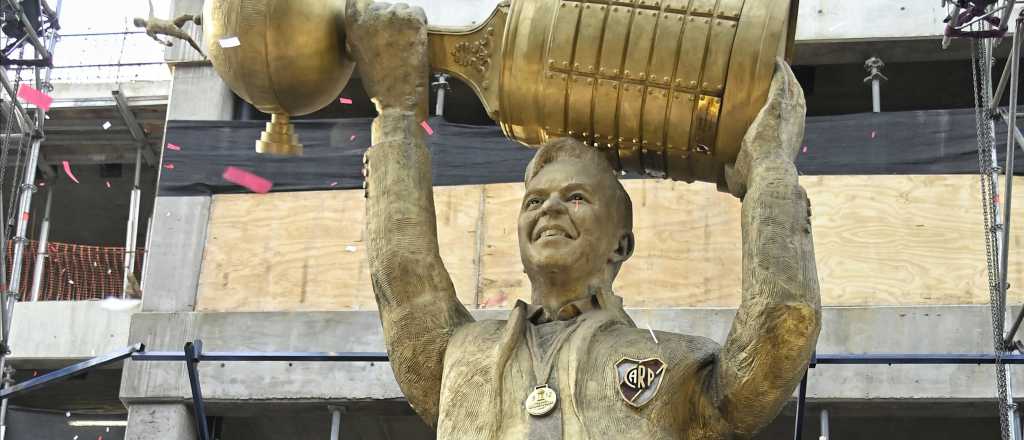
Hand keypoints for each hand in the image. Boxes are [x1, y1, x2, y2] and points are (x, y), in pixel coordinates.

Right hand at [344, 0, 428, 118]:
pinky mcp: (413, 19)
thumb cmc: (378, 81)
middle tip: (395, 41)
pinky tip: (416, 41)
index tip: (378, 22)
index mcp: (354, 21)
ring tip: (405, 45)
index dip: (370, 10)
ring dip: (405, 23)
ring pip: (402, 8)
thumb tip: (367, 22)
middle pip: (384, 6)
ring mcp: (394, 14)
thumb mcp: (358, 53)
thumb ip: (360, 32)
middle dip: (390, 20)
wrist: (397, 97)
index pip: (359, 0)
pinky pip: (418, 12)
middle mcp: (372, 13)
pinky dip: (420, 24)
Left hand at [724, 59, 805, 196]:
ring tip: (781, 65)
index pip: (791, 121)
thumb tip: (723, 171)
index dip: (789, 111)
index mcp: (788, 142)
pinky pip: (781, 83)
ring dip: (788, 76)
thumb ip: (734, 170)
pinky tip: (776, 60)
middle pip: (796, 100)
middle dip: (792, 87)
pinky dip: (780, 71)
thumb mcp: (743, 175)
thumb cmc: (756, 180)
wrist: (768, 175)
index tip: (783, 103)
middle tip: (784, 76)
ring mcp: (788, 115)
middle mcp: (794, 126)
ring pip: (792, 89)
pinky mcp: (778, 107)